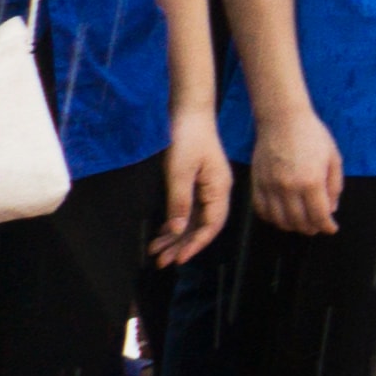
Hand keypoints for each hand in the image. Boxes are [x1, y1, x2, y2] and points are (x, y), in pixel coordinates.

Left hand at [153, 120, 230, 265]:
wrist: (189, 113)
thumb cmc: (187, 138)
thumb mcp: (179, 171)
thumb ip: (179, 201)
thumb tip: (178, 229)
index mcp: (219, 188)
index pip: (212, 225)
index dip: (196, 244)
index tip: (179, 259)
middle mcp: (216, 191)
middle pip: (202, 226)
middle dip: (182, 245)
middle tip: (162, 262)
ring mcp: (206, 188)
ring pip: (193, 221)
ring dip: (175, 237)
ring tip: (156, 252)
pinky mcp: (196, 184)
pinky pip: (187, 210)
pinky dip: (174, 223)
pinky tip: (161, 233)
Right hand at [251, 110, 342, 239]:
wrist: (282, 120)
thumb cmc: (311, 135)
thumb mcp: (333, 158)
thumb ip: (334, 185)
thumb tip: (332, 209)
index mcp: (311, 181)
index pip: (318, 215)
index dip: (326, 226)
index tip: (331, 229)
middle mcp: (289, 187)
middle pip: (299, 221)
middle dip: (310, 228)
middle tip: (317, 227)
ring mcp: (270, 186)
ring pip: (279, 219)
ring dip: (291, 226)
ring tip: (301, 224)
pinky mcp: (256, 183)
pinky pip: (261, 209)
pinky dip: (272, 218)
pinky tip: (281, 216)